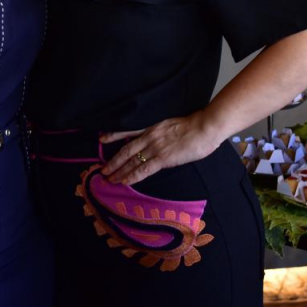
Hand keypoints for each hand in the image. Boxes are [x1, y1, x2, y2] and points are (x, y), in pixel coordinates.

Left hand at [99, 113, 222, 185]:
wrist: (205, 127)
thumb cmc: (195, 126)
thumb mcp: (172, 124)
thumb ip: (163, 132)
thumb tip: (160, 140)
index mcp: (152, 126)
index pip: (128, 130)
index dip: (114, 135)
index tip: (102, 138)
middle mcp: (149, 136)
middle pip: (126, 149)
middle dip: (113, 161)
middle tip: (103, 170)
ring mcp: (155, 147)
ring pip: (131, 160)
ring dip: (119, 171)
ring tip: (109, 178)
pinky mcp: (163, 158)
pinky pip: (143, 169)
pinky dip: (132, 176)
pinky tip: (124, 181)